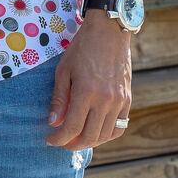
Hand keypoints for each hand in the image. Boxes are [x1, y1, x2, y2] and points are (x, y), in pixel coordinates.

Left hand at [46, 12, 131, 149]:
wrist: (109, 32)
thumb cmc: (81, 48)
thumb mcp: (63, 70)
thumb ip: (60, 98)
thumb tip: (53, 122)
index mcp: (87, 92)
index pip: (72, 127)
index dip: (59, 138)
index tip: (49, 140)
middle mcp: (106, 101)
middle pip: (90, 136)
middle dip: (73, 144)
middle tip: (61, 142)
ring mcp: (119, 102)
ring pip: (106, 135)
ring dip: (90, 142)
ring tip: (75, 139)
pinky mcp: (128, 100)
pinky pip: (119, 127)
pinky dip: (107, 135)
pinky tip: (95, 132)